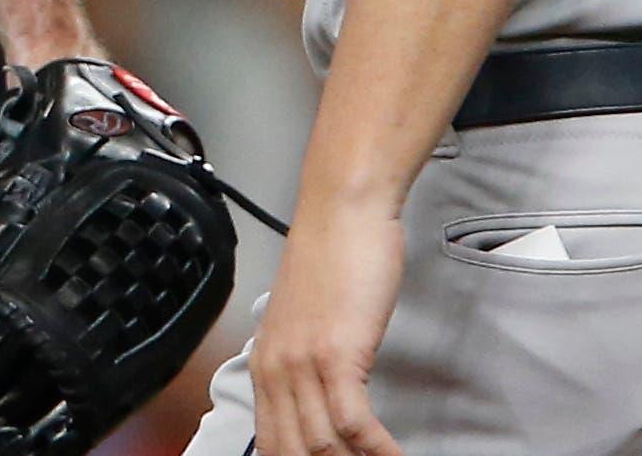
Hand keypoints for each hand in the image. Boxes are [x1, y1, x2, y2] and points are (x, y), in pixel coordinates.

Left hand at [249, 205, 406, 455]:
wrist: (344, 209)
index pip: (272, 444)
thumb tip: (320, 401)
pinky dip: (378, 450)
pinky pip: (355, 424)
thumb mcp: (304, 318)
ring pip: (323, 447)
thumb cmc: (333, 255)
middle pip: (294, 453)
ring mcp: (303, 366)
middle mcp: (275, 370)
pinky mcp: (337, 356)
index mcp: (264, 364)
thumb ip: (303, 362)